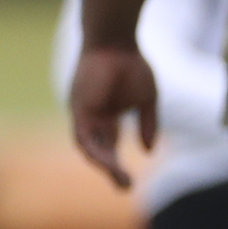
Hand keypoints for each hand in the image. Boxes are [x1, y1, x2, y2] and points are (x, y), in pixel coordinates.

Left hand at [68, 44, 158, 189]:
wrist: (115, 41)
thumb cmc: (131, 64)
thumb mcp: (147, 99)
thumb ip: (149, 125)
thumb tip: (148, 152)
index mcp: (106, 113)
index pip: (109, 144)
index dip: (117, 162)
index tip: (130, 180)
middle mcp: (91, 116)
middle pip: (99, 149)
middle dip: (112, 169)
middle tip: (126, 187)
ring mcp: (83, 112)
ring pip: (89, 146)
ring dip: (104, 164)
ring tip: (120, 178)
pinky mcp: (79, 108)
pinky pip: (83, 136)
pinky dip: (95, 150)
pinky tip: (109, 162)